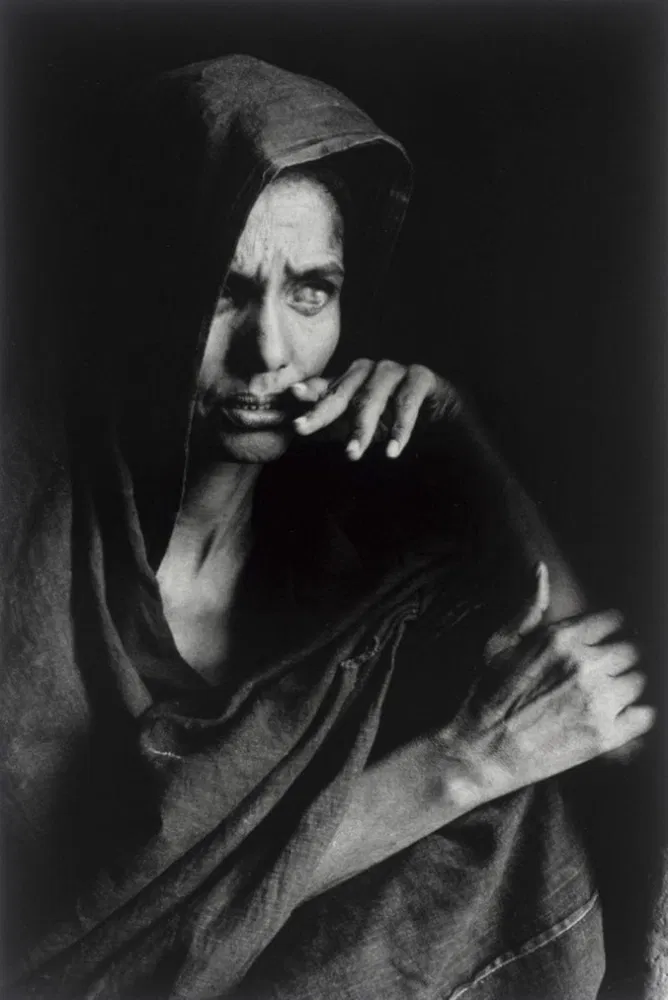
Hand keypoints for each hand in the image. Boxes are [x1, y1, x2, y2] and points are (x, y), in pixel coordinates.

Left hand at [290, 359, 459, 459]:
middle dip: (321, 413)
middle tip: (303, 429)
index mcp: (351, 379)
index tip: (288, 404)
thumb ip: (330, 423)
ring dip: (362, 428)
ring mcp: (395, 370)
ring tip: (352, 455)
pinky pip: (407, 402)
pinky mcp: (421, 377)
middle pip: (342, 392)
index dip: (305, 396)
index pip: (323, 388)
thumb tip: (291, 427)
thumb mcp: (358, 425)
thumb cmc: (394, 419)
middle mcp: (369, 370)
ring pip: (372, 398)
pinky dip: (400, 428)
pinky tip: (392, 451)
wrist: (443, 417)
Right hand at [445, 564, 654, 798]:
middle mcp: (584, 665)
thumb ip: (528, 607)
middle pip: (630, 650)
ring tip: (603, 697)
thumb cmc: (485, 694)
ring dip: (625, 686)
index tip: (601, 641)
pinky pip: (646, 716)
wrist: (480, 751)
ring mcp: (598, 701)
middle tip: (600, 674)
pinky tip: (616, 717)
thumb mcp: (499, 643)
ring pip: (639, 681)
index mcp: (560, 639)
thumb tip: (540, 569)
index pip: (613, 621)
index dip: (607, 631)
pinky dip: (636, 715)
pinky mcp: (606, 736)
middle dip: (617, 659)